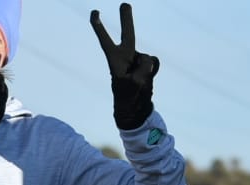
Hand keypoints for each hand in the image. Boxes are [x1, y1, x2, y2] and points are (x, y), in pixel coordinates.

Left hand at [91, 4, 159, 130]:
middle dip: (126, 19)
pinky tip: (148, 80)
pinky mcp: (147, 65)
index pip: (105, 40)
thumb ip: (142, 68)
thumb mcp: (133, 84)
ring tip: (139, 84)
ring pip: (147, 58)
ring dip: (146, 70)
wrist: (135, 108)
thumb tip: (148, 59)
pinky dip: (153, 71)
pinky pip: (154, 62)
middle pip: (127, 33)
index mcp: (114, 59)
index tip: (94, 12)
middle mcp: (125, 56)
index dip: (99, 26)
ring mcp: (137, 60)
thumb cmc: (128, 97)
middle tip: (124, 4)